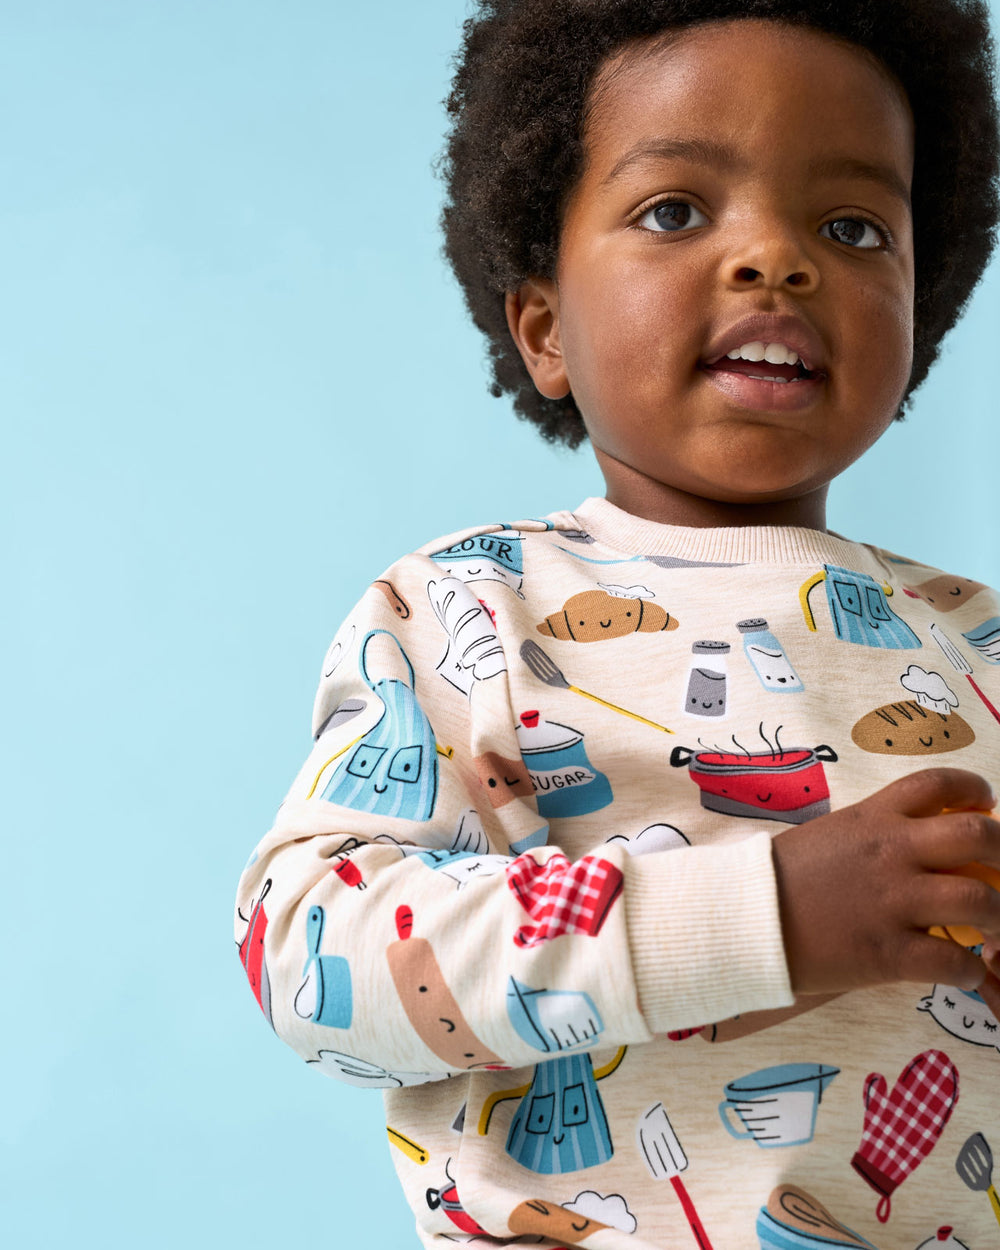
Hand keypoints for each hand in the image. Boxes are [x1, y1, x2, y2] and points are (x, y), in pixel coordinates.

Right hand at [771, 768, 999, 1016]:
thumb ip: (879, 835)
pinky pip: (955, 961)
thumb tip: (926, 846)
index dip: (974, 789)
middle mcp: (891, 852)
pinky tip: (963, 969)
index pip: (938, 784)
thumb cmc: (784, 879)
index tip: (987, 804)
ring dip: (999, 915)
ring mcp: (892, 902)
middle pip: (980, 836)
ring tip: (991, 926)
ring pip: (980, 899)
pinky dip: (970, 969)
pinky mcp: (887, 953)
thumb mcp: (834, 837)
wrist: (744, 919)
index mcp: (874, 818)